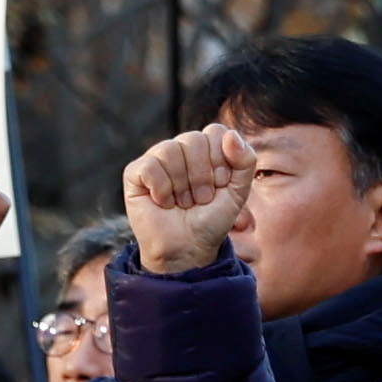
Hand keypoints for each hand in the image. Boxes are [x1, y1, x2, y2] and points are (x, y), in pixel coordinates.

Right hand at [123, 125, 254, 274]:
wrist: (187, 248)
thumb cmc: (211, 220)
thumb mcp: (238, 192)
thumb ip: (246, 161)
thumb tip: (230, 134)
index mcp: (205, 147)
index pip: (214, 132)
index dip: (220, 162)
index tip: (219, 186)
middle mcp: (180, 147)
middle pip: (193, 140)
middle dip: (201, 177)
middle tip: (200, 199)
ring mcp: (156, 158)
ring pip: (170, 150)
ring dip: (181, 186)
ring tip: (181, 203)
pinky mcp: (135, 173)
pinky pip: (150, 166)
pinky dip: (161, 190)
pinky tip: (162, 202)